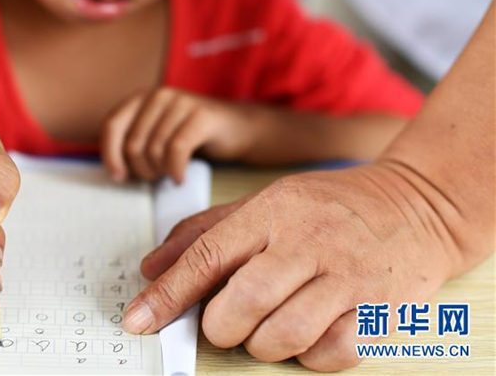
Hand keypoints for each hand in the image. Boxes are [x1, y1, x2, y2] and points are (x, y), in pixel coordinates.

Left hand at [101, 88, 260, 182]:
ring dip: (160, 172)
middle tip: (155, 177)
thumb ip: (134, 144)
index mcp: (141, 98)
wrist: (237, 128)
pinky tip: (180, 178)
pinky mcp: (202, 115)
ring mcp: (181, 102)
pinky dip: (176, 170)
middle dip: (141, 169)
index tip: (119, 177)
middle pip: (133, 143)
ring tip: (169, 175)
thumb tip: (114, 172)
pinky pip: (177, 150)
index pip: (111, 125)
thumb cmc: (191, 137)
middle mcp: (158, 95)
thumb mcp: (156, 135)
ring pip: (155, 149)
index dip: (110, 154)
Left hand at [122, 162, 461, 370]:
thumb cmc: (330, 207)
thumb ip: (204, 232)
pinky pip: (330, 354)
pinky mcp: (381, 309)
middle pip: (242, 303)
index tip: (137, 321)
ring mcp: (347, 276)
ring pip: (283, 335)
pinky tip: (311, 333)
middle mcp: (308, 241)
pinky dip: (310, 355)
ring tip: (270, 327)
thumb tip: (149, 267)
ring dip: (264, 344)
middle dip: (221, 327)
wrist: (419, 204)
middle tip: (225, 323)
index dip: (166, 294)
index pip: (207, 256)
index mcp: (272, 211)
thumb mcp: (265, 201)